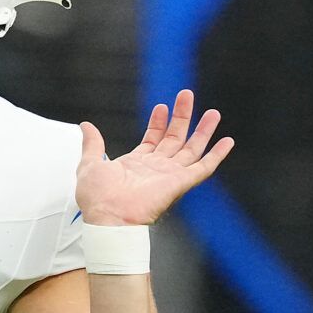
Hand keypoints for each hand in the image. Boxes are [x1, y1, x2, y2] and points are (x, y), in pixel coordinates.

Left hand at [76, 89, 232, 226]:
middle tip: (186, 95)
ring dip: (203, 131)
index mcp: (137, 164)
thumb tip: (85, 125)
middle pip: (175, 138)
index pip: (153, 139)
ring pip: (192, 149)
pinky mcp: (180, 182)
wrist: (108, 216)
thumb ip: (92, 143)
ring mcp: (170, 175)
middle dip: (182, 117)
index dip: (158, 122)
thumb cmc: (97, 198)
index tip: (162, 106)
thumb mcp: (90, 163)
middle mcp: (156, 168)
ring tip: (213, 113)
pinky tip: (227, 141)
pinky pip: (203, 168)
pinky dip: (217, 155)